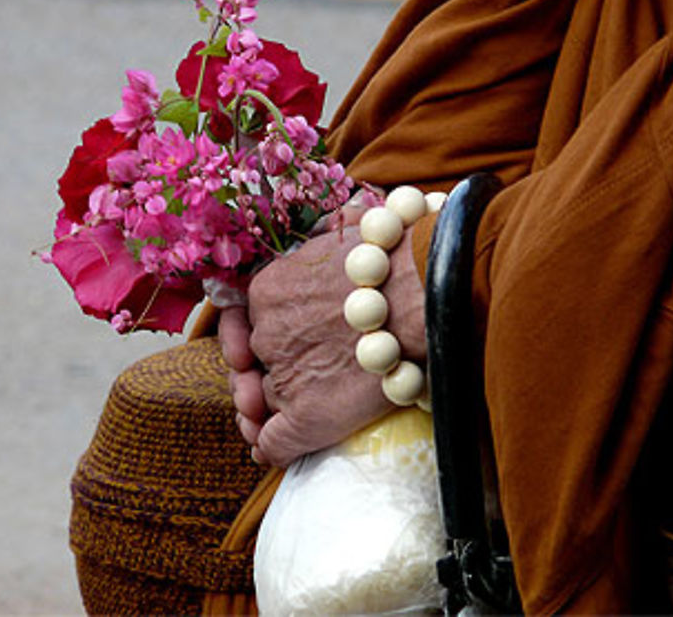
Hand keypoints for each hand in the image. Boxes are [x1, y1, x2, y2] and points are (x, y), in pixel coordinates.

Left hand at [219, 225, 424, 466]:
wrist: (425, 297)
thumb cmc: (397, 259)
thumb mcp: (346, 228)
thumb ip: (327, 235)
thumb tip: (336, 225)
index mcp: (268, 290)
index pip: (247, 320)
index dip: (253, 335)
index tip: (260, 342)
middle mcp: (267, 334)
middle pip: (254, 360)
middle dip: (258, 372)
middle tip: (262, 383)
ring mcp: (284, 377)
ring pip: (262, 402)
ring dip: (263, 410)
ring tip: (265, 418)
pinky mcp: (305, 418)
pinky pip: (271, 443)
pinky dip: (270, 446)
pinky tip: (270, 446)